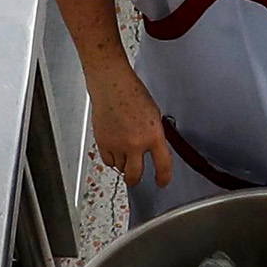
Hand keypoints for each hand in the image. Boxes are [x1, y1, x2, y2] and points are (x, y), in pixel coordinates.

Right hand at [89, 63, 171, 191]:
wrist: (111, 85)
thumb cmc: (132, 93)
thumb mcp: (154, 114)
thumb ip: (154, 134)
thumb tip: (154, 148)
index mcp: (154, 135)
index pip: (163, 165)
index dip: (164, 177)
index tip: (162, 182)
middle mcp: (136, 143)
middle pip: (135, 175)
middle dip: (136, 179)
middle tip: (137, 179)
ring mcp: (118, 145)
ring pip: (120, 168)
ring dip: (123, 165)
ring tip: (125, 154)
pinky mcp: (103, 143)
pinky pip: (108, 160)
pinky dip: (111, 159)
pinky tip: (115, 151)